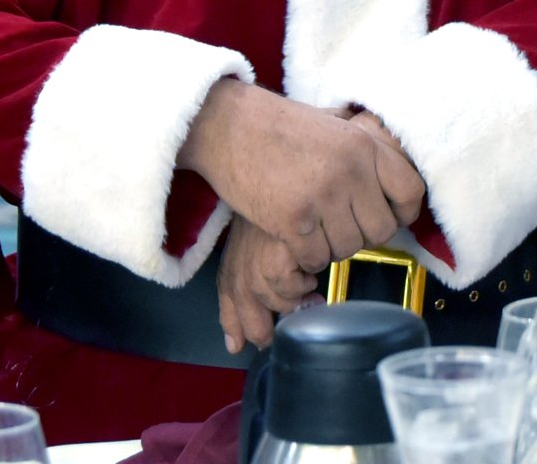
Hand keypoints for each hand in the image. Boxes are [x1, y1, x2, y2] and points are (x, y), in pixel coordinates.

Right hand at [180, 81, 425, 271]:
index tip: (385, 215)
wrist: (226, 124)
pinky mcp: (293, 219)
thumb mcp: (333, 123)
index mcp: (364, 144)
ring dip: (331, 247)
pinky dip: (305, 257)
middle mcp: (351, 170)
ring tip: (313, 228)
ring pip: (348, 249)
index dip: (401, 212)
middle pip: (381, 230)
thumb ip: (366, 146)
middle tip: (338, 225)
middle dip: (361, 235)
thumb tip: (397, 171)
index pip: (411, 192)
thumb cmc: (278, 125)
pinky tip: (293, 237)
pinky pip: (315, 259)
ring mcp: (322, 196)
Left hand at [217, 216, 324, 353]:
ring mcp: (256, 276)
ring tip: (301, 269)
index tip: (265, 339)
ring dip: (300, 292)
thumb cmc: (264, 225)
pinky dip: (307, 276)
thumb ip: (239, 304)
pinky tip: (305, 259)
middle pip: (259, 332)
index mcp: (228, 281)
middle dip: (281, 323)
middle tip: (294, 304)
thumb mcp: (245, 260)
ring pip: (286, 308)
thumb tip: (233, 347)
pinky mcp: (275, 268)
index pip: (232, 323)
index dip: (248, 335)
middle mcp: (238, 283)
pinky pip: (299, 290)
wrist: (276, 188)